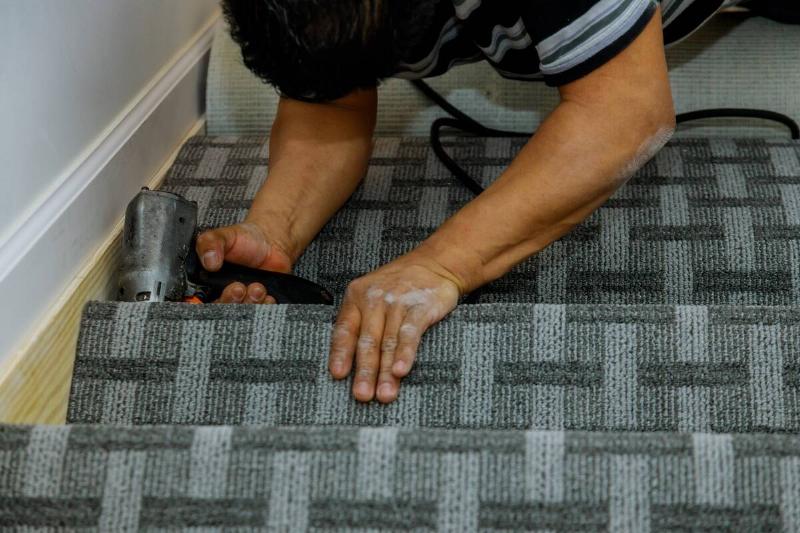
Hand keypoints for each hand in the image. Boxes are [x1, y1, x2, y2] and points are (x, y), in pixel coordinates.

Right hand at [195, 221, 293, 302]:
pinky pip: (261, 311)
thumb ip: (210, 244)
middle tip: (239, 288)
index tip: (217, 293)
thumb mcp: (222, 236)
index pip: (201, 302)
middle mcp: (225, 294)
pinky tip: (267, 296)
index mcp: (209, 282)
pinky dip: (264, 306)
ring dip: (250, 303)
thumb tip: (209, 261)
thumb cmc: (244, 239)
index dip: (206, 304)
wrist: (270, 241)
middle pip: (222, 310)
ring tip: (257, 287)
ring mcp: (244, 299)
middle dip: (231, 301)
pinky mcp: (260, 301)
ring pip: (243, 313)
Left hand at [328, 254, 461, 402]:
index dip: (340, 353)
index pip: (344, 329)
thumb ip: (361, 323)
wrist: (435, 263)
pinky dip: (405, 353)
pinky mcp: (420, 306)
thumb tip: (349, 364)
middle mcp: (374, 299)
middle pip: (367, 341)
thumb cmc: (400, 286)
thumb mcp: (373, 296)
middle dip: (364, 371)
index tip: (338, 375)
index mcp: (357, 297)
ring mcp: (398, 302)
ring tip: (384, 394)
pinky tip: (401, 370)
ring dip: (386, 371)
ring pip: (388, 342)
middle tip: (362, 395)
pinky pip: (410, 333)